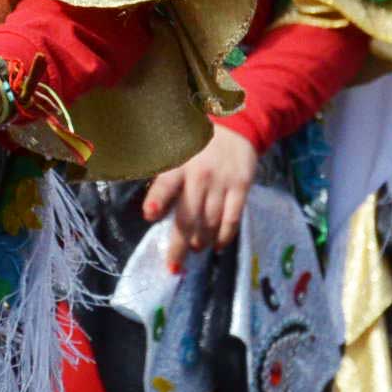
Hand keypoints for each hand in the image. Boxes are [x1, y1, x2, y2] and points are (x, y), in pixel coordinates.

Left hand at [142, 126, 260, 270]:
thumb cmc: (197, 146)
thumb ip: (166, 180)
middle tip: (174, 265)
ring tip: (196, 248)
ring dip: (201, 241)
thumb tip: (153, 214)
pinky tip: (217, 245)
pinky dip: (224, 236)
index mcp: (179, 166)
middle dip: (179, 245)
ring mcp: (222, 183)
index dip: (157, 199)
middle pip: (188, 216)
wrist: (235, 125)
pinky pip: (232, 218)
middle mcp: (200, 176)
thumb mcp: (176, 154)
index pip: (166, 184)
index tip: (149, 214)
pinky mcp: (241, 187)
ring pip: (210, 221)